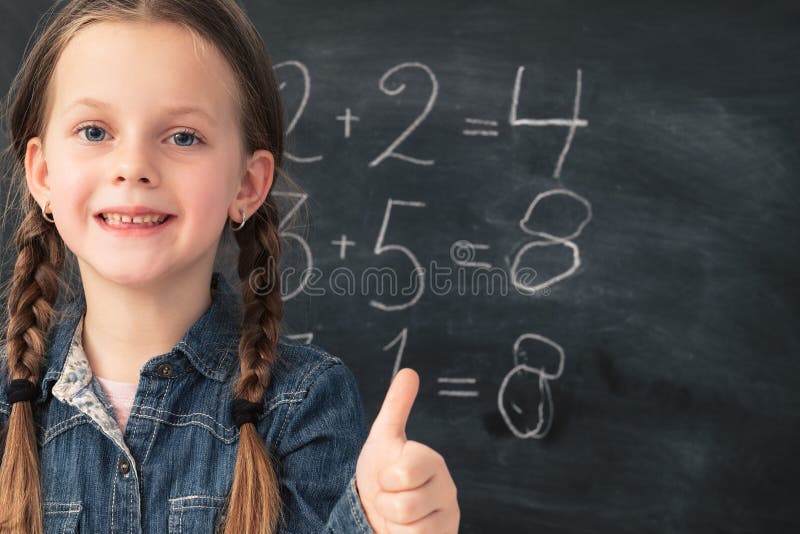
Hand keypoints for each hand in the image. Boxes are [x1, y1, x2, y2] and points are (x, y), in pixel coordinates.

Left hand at [355, 368, 459, 532]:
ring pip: (409, 527)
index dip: (385, 477)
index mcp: (433, 461)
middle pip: (403, 504)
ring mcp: (448, 518)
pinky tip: (403, 530)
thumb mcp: (383, 440)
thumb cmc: (383, 474)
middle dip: (385, 502)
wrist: (379, 513)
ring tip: (395, 514)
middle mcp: (447, 490)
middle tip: (389, 496)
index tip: (387, 476)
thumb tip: (409, 371)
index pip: (406, 471)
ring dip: (391, 523)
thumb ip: (397, 406)